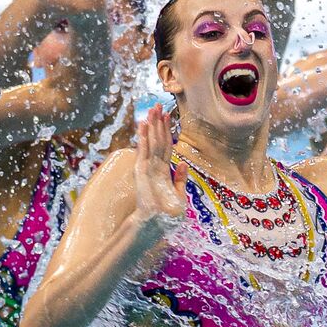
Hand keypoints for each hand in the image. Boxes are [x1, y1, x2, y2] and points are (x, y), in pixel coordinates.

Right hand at [133, 105, 187, 221]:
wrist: (157, 221)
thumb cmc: (167, 211)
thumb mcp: (179, 192)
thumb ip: (180, 178)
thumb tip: (184, 163)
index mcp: (163, 169)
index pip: (165, 145)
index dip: (166, 130)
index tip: (168, 115)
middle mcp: (154, 165)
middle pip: (158, 139)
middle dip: (158, 122)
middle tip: (158, 105)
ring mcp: (147, 166)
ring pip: (151, 141)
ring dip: (151, 125)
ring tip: (151, 109)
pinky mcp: (142, 170)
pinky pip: (143, 150)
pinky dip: (144, 137)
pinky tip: (143, 125)